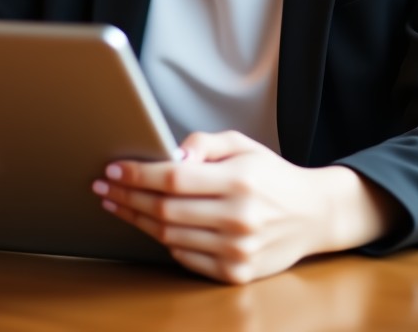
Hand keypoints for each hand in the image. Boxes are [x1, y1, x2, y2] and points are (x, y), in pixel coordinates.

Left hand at [91, 130, 399, 283]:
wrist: (313, 215)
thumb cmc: (271, 175)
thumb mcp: (242, 145)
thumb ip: (205, 143)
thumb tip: (170, 153)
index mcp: (239, 180)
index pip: (174, 178)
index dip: (138, 174)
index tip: (113, 169)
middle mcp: (238, 217)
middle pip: (165, 210)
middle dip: (127, 197)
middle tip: (104, 187)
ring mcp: (237, 249)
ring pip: (170, 236)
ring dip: (137, 219)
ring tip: (118, 204)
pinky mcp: (236, 273)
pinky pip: (186, 258)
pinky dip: (165, 242)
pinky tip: (151, 225)